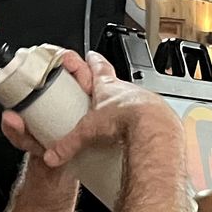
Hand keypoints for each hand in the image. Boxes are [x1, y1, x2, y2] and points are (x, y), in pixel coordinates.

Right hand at [0, 51, 176, 172]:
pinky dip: (141, 126)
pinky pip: (148, 119)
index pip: (98, 67)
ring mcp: (145, 102)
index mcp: (108, 87)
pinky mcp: (159, 117)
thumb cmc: (126, 118)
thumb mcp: (88, 131)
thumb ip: (68, 144)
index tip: (91, 56)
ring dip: (127, 110)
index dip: (93, 61)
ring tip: (119, 124)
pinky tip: (136, 137)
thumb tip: (52, 156)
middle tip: (102, 99)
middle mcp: (128, 91)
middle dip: (110, 92)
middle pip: (117, 86)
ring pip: (134, 102)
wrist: (155, 127)